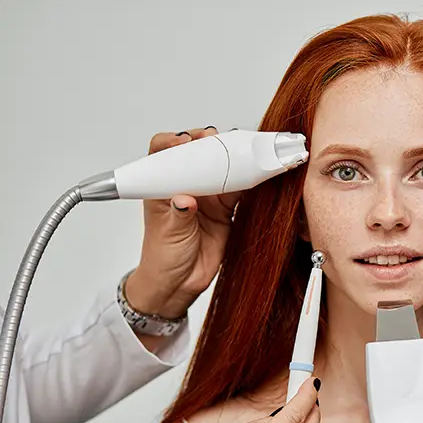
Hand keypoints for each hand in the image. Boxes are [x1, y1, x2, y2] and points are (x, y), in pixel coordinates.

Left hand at [125, 127, 239, 318]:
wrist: (180, 283)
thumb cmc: (163, 257)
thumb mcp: (168, 234)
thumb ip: (178, 215)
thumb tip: (185, 200)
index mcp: (163, 185)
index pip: (163, 152)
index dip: (174, 142)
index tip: (185, 142)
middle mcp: (185, 184)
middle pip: (198, 153)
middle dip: (210, 142)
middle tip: (218, 139)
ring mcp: (207, 195)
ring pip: (222, 167)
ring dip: (234, 158)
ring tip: (246, 150)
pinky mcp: (225, 208)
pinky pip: (240, 188)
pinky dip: (251, 179)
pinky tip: (259, 172)